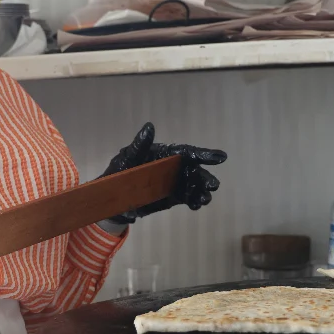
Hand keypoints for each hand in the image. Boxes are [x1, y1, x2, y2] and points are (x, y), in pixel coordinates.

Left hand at [102, 122, 226, 223]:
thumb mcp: (127, 157)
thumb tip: (149, 127)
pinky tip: (197, 205)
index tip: (221, 157)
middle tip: (213, 186)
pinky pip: (188, 198)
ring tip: (204, 200)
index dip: (204, 153)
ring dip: (202, 191)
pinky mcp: (173, 197)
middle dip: (205, 177)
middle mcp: (174, 167)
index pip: (187, 152)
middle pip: (194, 170)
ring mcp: (175, 182)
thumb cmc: (119, 170)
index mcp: (166, 154)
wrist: (112, 197)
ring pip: (194, 185)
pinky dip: (194, 201)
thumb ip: (139, 145)